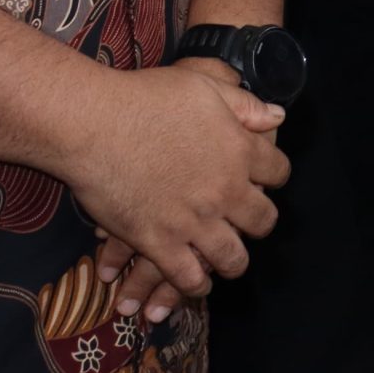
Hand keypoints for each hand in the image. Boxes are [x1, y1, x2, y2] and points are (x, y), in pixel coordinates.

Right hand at [54, 65, 288, 319]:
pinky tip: (197, 283)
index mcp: (241, 151)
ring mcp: (194, 222)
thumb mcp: (205, 87)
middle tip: (248, 224)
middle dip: (259, 223)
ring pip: (232, 258)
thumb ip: (245, 105)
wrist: (94, 125)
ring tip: (226, 262)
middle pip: (262, 220)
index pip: (279, 171)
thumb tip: (277, 117)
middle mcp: (226, 191)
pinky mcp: (160, 244)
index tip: (266, 179)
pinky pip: (188, 278)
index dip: (274, 175)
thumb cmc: (147, 98)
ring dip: (232, 261)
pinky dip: (195, 285)